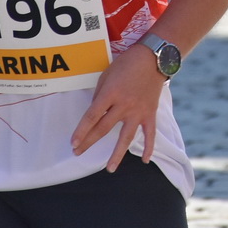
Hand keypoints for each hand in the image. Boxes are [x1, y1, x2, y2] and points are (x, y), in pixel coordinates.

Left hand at [70, 41, 167, 170]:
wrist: (153, 58)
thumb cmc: (127, 64)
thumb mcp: (107, 74)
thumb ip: (100, 94)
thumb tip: (95, 112)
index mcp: (110, 94)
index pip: (92, 117)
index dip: (81, 131)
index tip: (74, 143)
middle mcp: (124, 105)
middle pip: (103, 129)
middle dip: (89, 142)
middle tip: (77, 154)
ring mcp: (138, 111)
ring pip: (126, 137)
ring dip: (117, 154)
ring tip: (110, 169)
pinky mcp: (150, 113)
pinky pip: (150, 133)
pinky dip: (149, 147)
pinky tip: (144, 160)